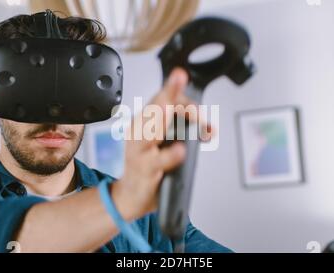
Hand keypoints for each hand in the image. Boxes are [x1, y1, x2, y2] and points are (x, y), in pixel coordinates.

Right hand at [112, 68, 208, 220]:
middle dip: (168, 92)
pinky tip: (179, 150)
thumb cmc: (146, 165)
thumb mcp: (161, 142)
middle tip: (179, 77)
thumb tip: (204, 122)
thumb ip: (179, 128)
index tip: (186, 84)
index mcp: (144, 123)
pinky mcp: (144, 170)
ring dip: (161, 117)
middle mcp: (139, 133)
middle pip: (154, 108)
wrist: (130, 196)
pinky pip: (158, 162)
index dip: (175, 90)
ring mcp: (139, 151)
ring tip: (169, 106)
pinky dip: (169, 156)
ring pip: (150, 131)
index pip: (160, 98)